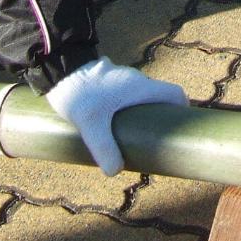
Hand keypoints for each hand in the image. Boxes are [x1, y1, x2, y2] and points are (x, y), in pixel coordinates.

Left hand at [44, 58, 188, 174]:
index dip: (183, 110)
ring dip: (140, 114)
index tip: (180, 128)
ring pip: (139, 97)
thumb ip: (104, 148)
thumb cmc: (79, 92)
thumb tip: (114, 171)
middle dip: (160, 119)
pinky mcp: (105, 80)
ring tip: (130, 137)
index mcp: (141, 87)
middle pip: (158, 98)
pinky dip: (125, 109)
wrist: (57, 68)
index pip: (175, 94)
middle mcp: (135, 80)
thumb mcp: (91, 124)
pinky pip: (124, 95)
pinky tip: (110, 124)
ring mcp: (120, 78)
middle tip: (152, 141)